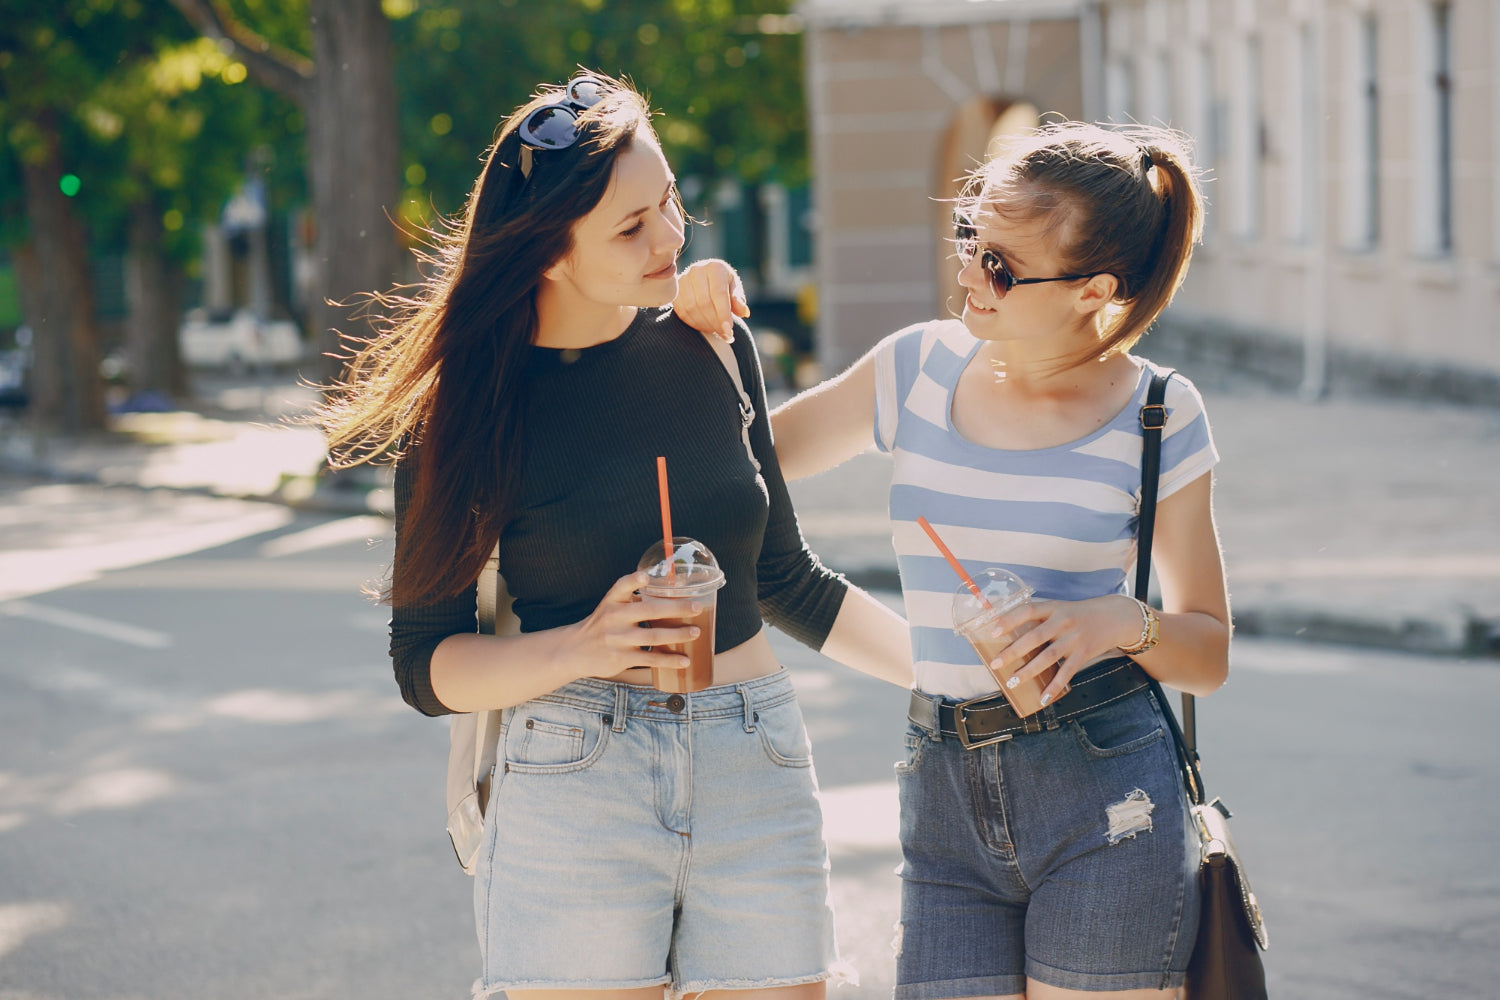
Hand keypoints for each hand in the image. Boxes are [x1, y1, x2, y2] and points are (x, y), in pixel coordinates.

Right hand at [567, 572, 701, 681]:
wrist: (575, 650)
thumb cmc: (603, 625)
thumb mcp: (611, 606)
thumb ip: (634, 599)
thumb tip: (672, 595)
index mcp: (612, 600)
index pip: (622, 586)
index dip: (634, 581)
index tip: (646, 577)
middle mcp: (614, 617)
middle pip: (649, 610)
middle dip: (676, 608)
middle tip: (697, 607)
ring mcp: (617, 639)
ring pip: (653, 636)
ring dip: (678, 634)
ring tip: (696, 632)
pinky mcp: (621, 658)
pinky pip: (650, 659)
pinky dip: (669, 660)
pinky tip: (685, 661)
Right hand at [672, 258, 748, 341]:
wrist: (704, 278)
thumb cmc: (723, 284)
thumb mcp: (734, 289)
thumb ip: (738, 300)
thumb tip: (744, 312)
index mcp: (715, 268)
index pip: (719, 294)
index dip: (723, 315)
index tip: (729, 332)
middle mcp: (697, 270)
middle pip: (704, 303)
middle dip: (715, 323)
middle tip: (724, 335)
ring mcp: (683, 279)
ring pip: (691, 308)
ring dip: (704, 325)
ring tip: (715, 331)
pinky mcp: (674, 291)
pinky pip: (681, 312)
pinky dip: (693, 323)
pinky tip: (703, 327)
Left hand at [985, 595, 1144, 706]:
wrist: (1115, 616)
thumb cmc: (1079, 614)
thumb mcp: (1060, 609)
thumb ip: (1039, 619)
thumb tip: (1010, 634)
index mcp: (1053, 608)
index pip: (1027, 610)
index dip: (1009, 620)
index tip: (992, 632)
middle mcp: (1063, 621)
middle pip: (1034, 637)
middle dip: (1013, 652)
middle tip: (995, 664)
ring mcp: (1074, 638)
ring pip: (1048, 657)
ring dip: (1028, 671)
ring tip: (1012, 682)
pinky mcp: (1084, 653)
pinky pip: (1067, 672)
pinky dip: (1054, 687)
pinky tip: (1043, 698)